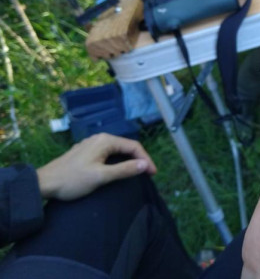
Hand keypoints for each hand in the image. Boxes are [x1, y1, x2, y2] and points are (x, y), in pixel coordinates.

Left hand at [37, 133, 156, 200]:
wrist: (44, 183)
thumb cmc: (73, 180)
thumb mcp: (101, 176)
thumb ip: (125, 169)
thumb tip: (145, 165)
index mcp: (105, 141)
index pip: (133, 146)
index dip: (146, 159)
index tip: (153, 174)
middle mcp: (99, 138)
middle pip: (126, 146)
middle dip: (139, 159)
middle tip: (148, 174)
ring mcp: (91, 144)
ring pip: (117, 150)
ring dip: (129, 160)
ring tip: (137, 172)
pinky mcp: (85, 152)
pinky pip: (108, 153)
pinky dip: (118, 161)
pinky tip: (118, 169)